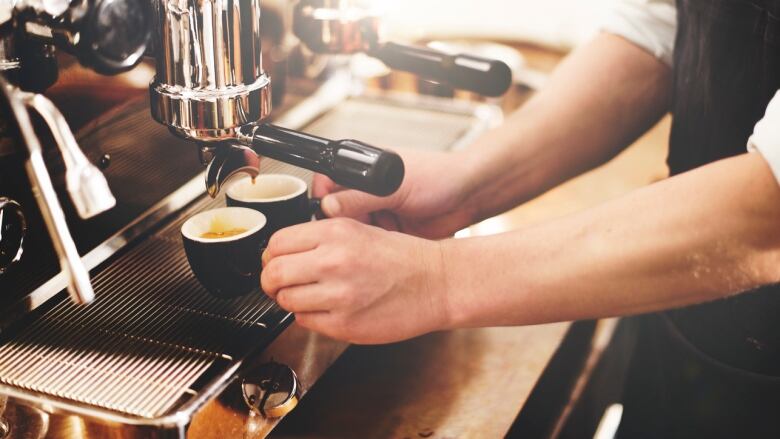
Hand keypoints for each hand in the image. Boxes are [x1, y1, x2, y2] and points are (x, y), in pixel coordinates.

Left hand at [260, 217, 451, 343]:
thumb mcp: (360, 229)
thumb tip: (283, 252)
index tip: (277, 261)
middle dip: (272, 281)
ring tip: (311, 296)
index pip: (276, 243)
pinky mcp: (345, 324)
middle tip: (280, 284)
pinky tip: (329, 309)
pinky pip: (305, 322)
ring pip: (286, 300)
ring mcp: (339, 295)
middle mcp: (334, 261)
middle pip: (273, 273)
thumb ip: (320, 238)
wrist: (437, 283)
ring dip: (291, 301)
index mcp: (336, 232)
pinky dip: (310, 317)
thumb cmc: (403, 258)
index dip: (272, 255)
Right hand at [313, 148, 475, 238]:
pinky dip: (375, 249)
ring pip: (354, 231)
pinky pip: (372, 244)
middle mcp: (368, 191)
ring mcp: (379, 212)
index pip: (328, 183)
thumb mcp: (395, 186)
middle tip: (354, 234)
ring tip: (376, 239)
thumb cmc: (438, 176)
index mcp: (364, 170)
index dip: (323, 201)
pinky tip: (386, 247)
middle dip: (343, 226)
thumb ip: (360, 197)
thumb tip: (328, 207)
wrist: (470, 196)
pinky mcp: (390, 233)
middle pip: (337, 212)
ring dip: (361, 239)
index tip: (328, 218)